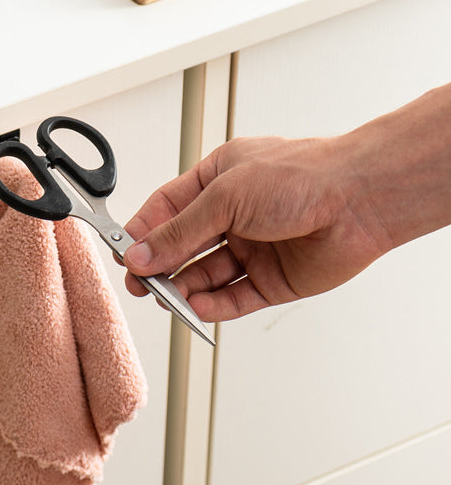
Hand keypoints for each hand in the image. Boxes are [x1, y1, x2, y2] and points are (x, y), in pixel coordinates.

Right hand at [121, 135, 389, 321]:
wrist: (360, 200)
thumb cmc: (303, 177)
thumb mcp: (224, 197)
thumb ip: (179, 232)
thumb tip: (142, 254)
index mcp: (219, 180)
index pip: (167, 209)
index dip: (143, 232)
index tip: (124, 253)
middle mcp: (234, 215)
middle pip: (183, 246)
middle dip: (159, 265)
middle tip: (140, 282)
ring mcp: (253, 248)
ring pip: (205, 275)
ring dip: (183, 287)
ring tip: (167, 296)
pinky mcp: (272, 280)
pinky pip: (233, 297)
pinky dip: (212, 305)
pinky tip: (196, 307)